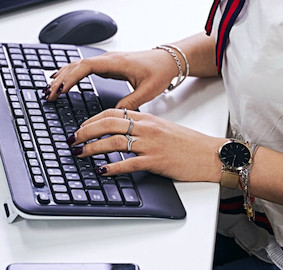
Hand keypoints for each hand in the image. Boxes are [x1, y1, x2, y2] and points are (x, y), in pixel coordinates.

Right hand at [42, 48, 178, 108]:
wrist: (169, 60)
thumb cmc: (160, 71)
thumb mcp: (147, 91)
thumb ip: (130, 103)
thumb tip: (114, 115)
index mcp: (115, 63)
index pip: (85, 67)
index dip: (70, 78)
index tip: (60, 90)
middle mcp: (108, 59)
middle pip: (76, 65)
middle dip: (61, 79)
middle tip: (49, 95)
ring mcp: (107, 61)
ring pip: (78, 64)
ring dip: (63, 75)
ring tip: (50, 89)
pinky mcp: (108, 65)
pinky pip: (84, 67)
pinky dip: (71, 73)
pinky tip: (63, 79)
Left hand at [68, 108, 222, 182]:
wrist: (210, 154)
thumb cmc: (188, 143)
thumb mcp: (162, 128)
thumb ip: (142, 127)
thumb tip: (120, 131)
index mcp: (147, 118)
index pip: (113, 112)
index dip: (93, 119)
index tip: (81, 126)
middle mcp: (147, 128)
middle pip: (109, 124)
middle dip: (86, 131)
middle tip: (72, 139)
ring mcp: (151, 144)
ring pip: (115, 142)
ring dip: (93, 148)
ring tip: (80, 153)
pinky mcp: (156, 161)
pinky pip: (129, 163)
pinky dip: (113, 167)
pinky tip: (102, 171)